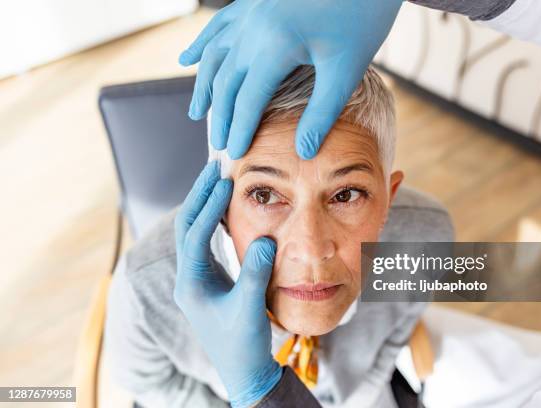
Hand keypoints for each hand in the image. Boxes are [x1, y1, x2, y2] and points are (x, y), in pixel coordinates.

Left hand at [174, 161, 280, 406]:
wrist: (244, 371)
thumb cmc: (243, 344)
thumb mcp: (250, 308)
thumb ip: (255, 273)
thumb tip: (263, 238)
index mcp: (191, 285)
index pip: (195, 235)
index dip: (209, 206)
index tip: (225, 182)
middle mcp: (188, 279)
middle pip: (187, 226)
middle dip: (199, 196)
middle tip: (213, 166)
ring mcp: (197, 279)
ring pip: (194, 232)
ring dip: (204, 205)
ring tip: (218, 179)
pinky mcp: (209, 281)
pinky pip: (206, 242)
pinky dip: (214, 220)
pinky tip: (225, 208)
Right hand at [180, 0, 402, 159]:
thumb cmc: (363, 17)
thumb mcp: (346, 71)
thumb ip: (322, 114)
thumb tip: (303, 152)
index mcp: (275, 45)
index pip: (249, 99)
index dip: (240, 130)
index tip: (234, 155)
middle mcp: (253, 26)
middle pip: (227, 80)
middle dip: (221, 116)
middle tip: (217, 146)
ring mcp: (250, 9)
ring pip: (215, 53)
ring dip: (204, 85)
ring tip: (196, 113)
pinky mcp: (255, 0)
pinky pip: (219, 24)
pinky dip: (202, 44)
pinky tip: (188, 58)